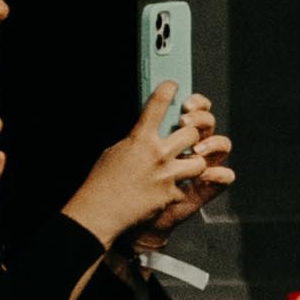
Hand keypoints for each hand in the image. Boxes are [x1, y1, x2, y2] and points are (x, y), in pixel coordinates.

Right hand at [73, 85, 233, 241]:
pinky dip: (179, 189)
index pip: (156, 107)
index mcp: (139, 140)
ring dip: (193, 164)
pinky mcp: (173, 194)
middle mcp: (157, 154)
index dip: (166, 91)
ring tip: (182, 168)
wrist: (98, 214)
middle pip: (193, 132)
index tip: (172, 85)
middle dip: (192, 137)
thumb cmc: (100, 184)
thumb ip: (136, 142)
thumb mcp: (114, 153)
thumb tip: (148, 134)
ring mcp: (168, 174)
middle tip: (185, 142)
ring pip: (200, 160)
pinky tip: (165, 192)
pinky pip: (187, 186)